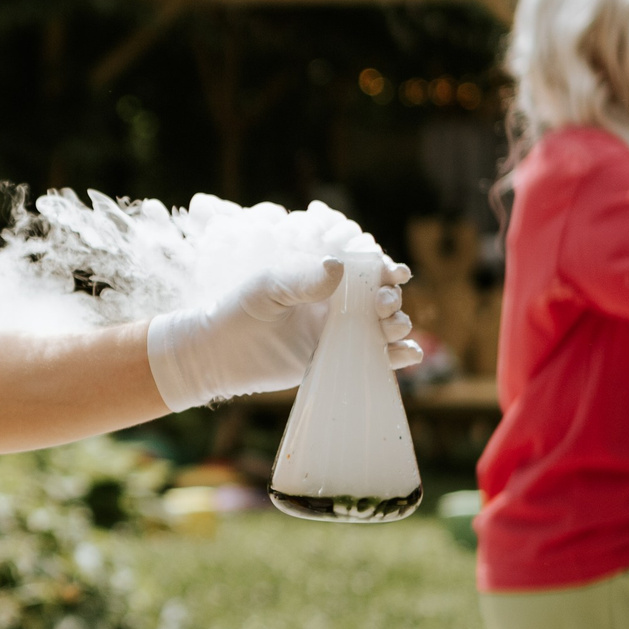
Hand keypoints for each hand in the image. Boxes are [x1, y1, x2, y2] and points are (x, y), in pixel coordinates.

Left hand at [146, 256, 417, 411]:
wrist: (219, 355)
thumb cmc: (239, 311)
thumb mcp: (268, 288)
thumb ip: (301, 279)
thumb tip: (338, 266)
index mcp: (324, 277)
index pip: (366, 268)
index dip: (386, 269)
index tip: (395, 273)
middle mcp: (337, 304)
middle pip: (381, 298)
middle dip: (390, 300)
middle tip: (381, 306)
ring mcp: (340, 334)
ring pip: (383, 328)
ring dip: (397, 326)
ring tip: (391, 329)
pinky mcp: (338, 362)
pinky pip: (374, 358)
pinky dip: (397, 357)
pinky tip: (409, 354)